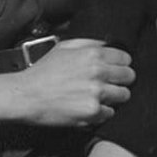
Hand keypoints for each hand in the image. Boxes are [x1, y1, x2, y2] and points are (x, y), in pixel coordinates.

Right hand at [0, 39, 133, 125]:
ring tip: (97, 96)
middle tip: (108, 84)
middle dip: (121, 80)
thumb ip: (88, 43)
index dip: (121, 64)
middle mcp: (98, 73)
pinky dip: (101, 112)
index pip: (125, 58)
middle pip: (129, 77)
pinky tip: (87, 106)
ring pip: (123, 96)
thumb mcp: (63, 47)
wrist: (26, 95)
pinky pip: (109, 113)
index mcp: (92, 54)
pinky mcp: (93, 112)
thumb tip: (106, 44)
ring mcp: (97, 93)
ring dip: (113, 97)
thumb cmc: (42, 72)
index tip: (115, 69)